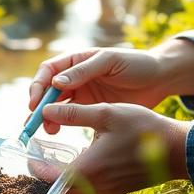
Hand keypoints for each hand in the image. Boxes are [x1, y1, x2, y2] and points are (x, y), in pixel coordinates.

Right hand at [27, 39, 193, 129]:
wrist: (159, 80)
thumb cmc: (136, 64)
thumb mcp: (110, 62)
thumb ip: (84, 71)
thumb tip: (56, 82)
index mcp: (76, 60)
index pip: (48, 71)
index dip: (38, 85)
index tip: (34, 102)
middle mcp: (75, 77)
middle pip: (47, 90)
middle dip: (38, 105)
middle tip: (34, 123)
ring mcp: (82, 93)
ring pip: (56, 106)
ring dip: (47, 117)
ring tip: (48, 131)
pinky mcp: (91, 109)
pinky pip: (70, 117)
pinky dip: (60, 124)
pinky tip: (58, 132)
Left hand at [33, 103, 188, 193]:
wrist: (178, 150)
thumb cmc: (143, 129)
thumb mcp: (106, 113)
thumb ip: (73, 113)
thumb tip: (46, 109)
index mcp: (88, 169)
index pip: (50, 179)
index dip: (36, 169)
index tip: (29, 157)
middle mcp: (96, 187)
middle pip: (61, 190)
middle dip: (48, 177)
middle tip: (40, 159)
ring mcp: (109, 191)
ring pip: (77, 191)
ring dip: (65, 178)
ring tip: (58, 158)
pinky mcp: (119, 190)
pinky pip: (92, 188)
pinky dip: (82, 178)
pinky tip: (84, 160)